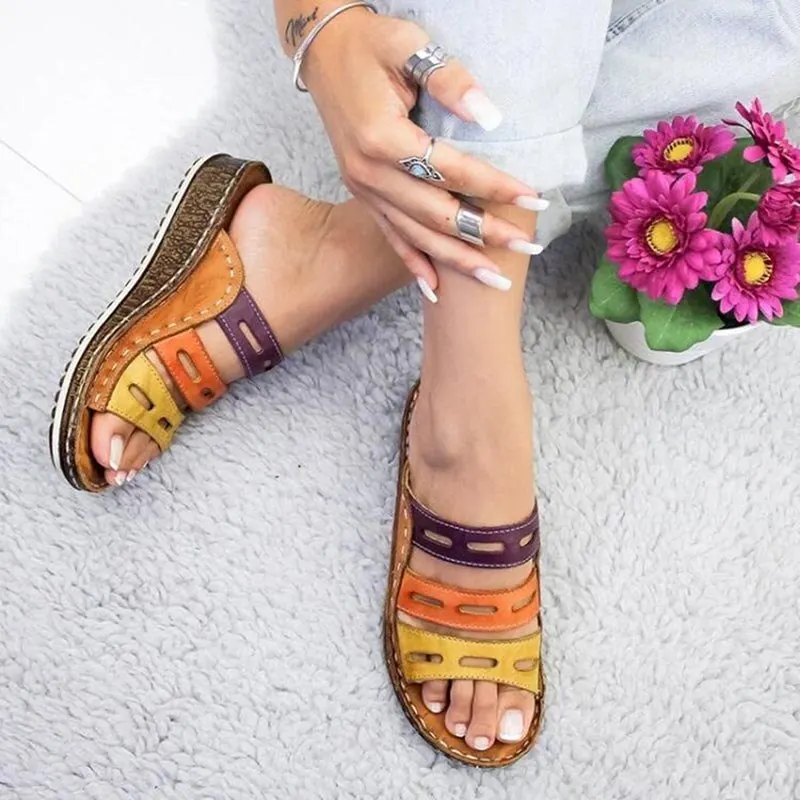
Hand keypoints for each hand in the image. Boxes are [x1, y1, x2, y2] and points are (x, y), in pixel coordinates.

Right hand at [300, 9, 546, 293]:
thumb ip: (449, 81)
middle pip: (436, 214)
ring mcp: (363, 189)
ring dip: (457, 260)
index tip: (534, 197)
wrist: (322, 51)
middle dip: (484, 235)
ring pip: (416, 235)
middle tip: (527, 248)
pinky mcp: (362, 194)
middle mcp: (369, 173)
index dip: (494, 186)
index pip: (450, 169)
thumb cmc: (370, 45)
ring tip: (496, 280)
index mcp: (382, 138)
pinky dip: (414, 264)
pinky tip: (436, 289)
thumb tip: (490, 117)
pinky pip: (391, 236)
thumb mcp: (409, 45)